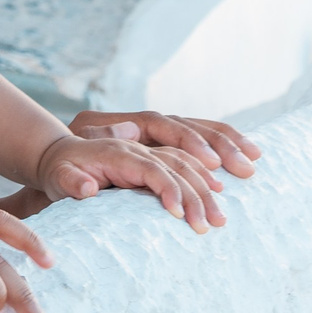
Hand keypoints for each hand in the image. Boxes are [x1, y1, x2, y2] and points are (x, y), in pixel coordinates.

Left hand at [69, 109, 260, 178]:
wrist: (56, 165)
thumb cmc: (59, 175)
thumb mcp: (60, 177)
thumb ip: (71, 180)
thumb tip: (89, 188)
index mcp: (115, 125)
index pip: (156, 126)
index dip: (183, 145)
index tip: (208, 167)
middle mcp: (138, 124)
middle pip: (184, 125)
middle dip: (217, 146)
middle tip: (246, 169)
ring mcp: (151, 134)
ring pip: (196, 130)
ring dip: (226, 146)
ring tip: (255, 162)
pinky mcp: (162, 146)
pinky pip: (197, 143)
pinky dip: (221, 150)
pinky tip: (246, 160)